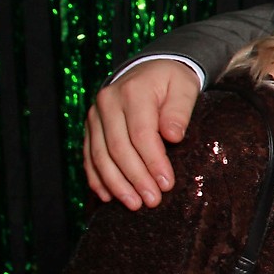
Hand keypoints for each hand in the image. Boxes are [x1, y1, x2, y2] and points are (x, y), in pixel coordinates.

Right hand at [82, 60, 200, 208]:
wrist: (148, 68)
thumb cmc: (172, 81)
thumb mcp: (184, 87)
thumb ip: (179, 111)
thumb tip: (173, 137)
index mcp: (132, 92)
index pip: (141, 134)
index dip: (153, 162)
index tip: (166, 184)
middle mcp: (107, 104)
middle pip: (118, 149)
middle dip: (135, 178)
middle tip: (152, 201)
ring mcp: (94, 116)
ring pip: (100, 156)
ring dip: (116, 184)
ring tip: (134, 204)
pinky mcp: (90, 127)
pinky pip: (89, 156)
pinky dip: (97, 178)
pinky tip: (107, 196)